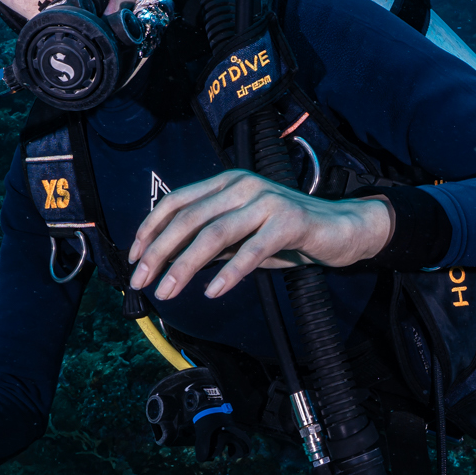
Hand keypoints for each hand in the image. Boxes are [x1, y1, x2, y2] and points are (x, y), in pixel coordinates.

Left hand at [128, 171, 393, 300]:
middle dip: (159, 252)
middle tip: (141, 282)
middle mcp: (243, 185)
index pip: (176, 201)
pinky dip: (228, 272)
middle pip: (189, 218)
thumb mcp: (241, 235)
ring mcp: (266, 201)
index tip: (134, 258)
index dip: (150, 229)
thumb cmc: (287, 234)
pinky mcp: (289, 221)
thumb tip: (166, 261)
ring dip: (185, 265)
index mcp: (227, 183)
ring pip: (214, 233)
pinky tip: (212, 291)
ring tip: (166, 291)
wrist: (342, 229)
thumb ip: (209, 241)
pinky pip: (251, 250)